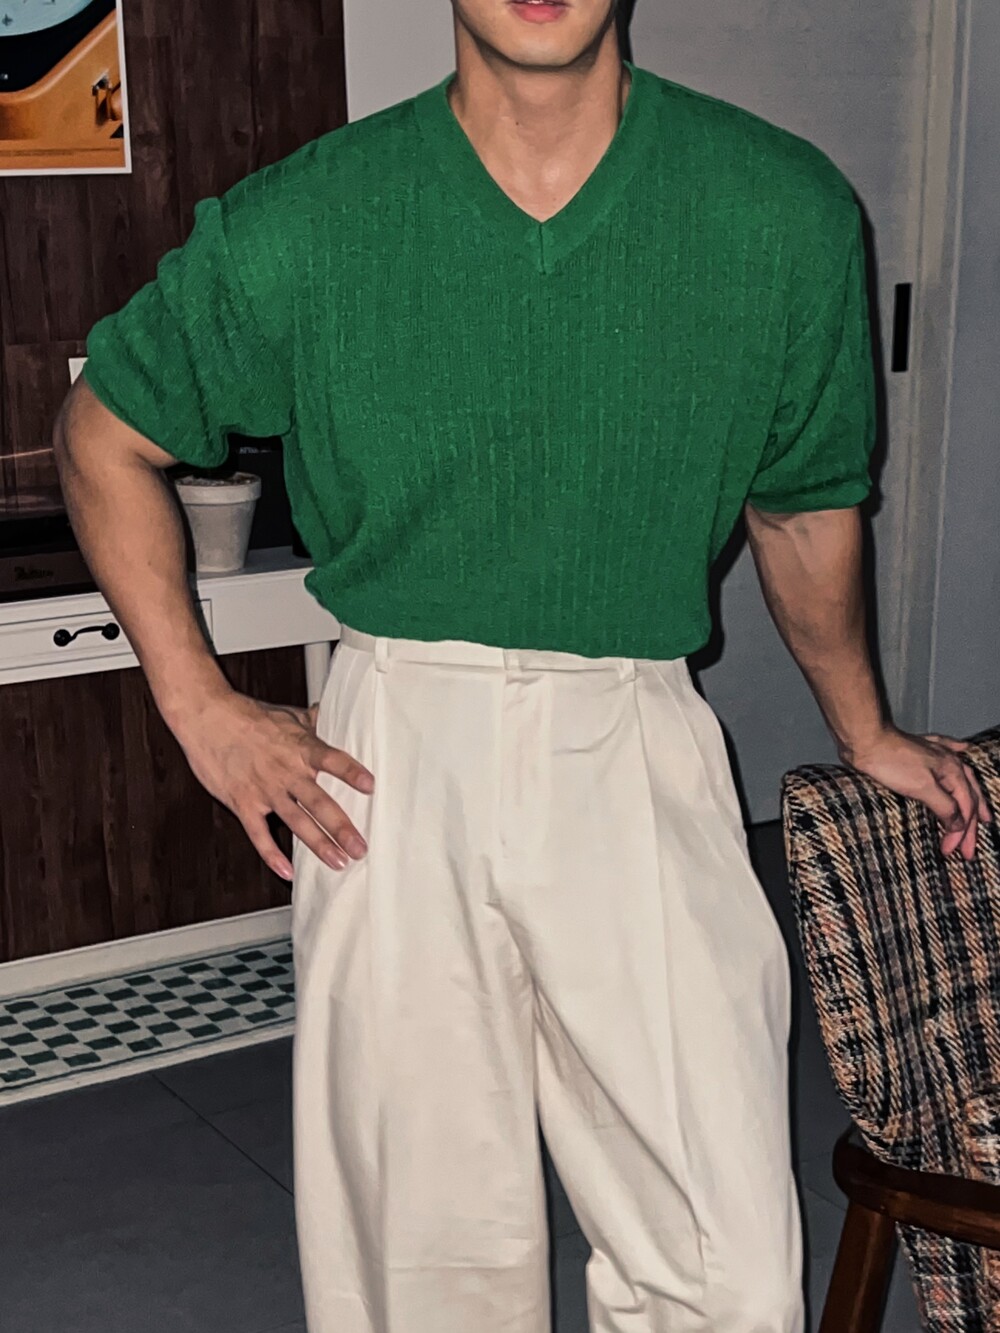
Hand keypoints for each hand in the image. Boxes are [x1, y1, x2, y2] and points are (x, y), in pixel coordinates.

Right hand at [173, 689, 373, 879]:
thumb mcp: (287, 715)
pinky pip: (258, 833)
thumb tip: (330, 717)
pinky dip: (271, 854)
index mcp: (300, 748)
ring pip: (296, 821)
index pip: (331, 760)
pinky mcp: (243, 802)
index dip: (350, 772)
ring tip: (338, 862)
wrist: (206, 716)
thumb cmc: (248, 715)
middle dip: (341, 826)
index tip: (370, 786)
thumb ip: (312, 723)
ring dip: (318, 844)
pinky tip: (287, 871)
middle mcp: (286, 771)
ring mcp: (264, 789)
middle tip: (360, 847)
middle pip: (318, 802)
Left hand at [841, 725, 991, 860]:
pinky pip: (947, 750)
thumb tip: (960, 824)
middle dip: (970, 826)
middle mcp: (949, 762)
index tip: (953, 852)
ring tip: (982, 816)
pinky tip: (963, 748)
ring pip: (962, 778)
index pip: (964, 808)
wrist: (865, 740)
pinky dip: (957, 752)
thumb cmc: (891, 762)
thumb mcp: (921, 788)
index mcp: (952, 771)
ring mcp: (935, 755)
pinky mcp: (920, 751)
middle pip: (967, 797)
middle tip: (967, 851)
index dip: (961, 832)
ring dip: (970, 799)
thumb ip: (944, 806)